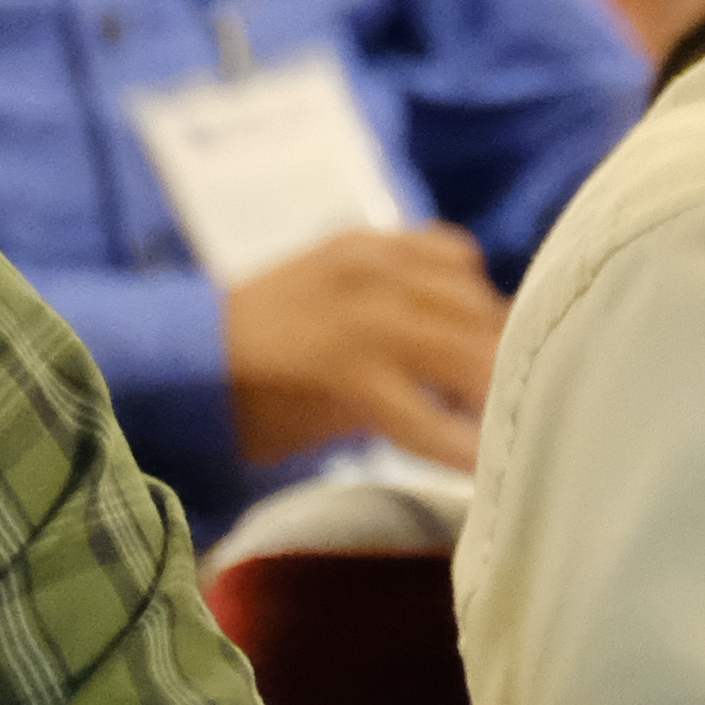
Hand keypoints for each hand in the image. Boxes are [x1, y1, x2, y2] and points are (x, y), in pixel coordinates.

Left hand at [222, 224, 506, 470]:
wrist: (188, 348)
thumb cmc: (254, 409)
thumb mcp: (321, 430)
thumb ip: (399, 416)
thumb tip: (473, 427)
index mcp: (344, 366)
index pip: (430, 414)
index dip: (471, 445)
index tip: (501, 465)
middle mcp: (366, 304)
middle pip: (470, 345)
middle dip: (500, 384)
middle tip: (517, 412)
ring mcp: (367, 261)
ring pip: (470, 293)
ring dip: (490, 333)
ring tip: (495, 366)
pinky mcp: (365, 238)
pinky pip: (444, 248)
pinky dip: (463, 278)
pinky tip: (460, 311)